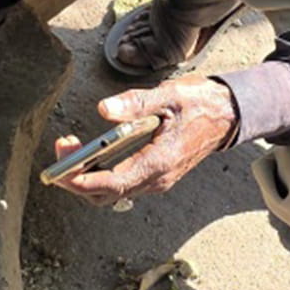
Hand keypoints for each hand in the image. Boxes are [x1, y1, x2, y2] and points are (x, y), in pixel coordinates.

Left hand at [51, 74, 236, 208]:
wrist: (228, 114)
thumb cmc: (201, 104)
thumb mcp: (169, 95)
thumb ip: (135, 103)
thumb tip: (104, 110)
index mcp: (160, 162)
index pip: (114, 183)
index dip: (83, 181)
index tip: (61, 171)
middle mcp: (157, 178)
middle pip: (106, 194)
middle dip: (76, 178)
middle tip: (61, 150)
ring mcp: (156, 180)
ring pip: (112, 192)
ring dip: (86, 176)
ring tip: (70, 148)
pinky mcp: (155, 175)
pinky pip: (121, 184)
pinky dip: (99, 173)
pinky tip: (90, 152)